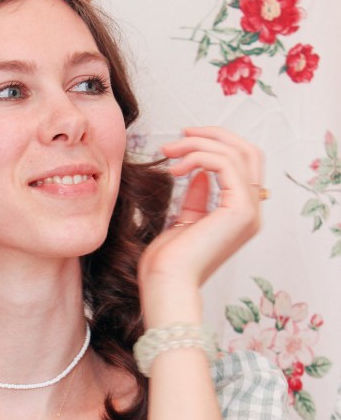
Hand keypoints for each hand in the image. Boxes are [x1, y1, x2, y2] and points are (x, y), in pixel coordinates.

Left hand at [138, 126, 263, 325]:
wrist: (166, 284)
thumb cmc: (168, 263)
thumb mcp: (184, 222)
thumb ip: (197, 198)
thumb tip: (200, 173)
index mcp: (242, 215)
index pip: (244, 163)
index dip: (217, 144)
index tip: (184, 141)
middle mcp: (252, 212)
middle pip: (248, 151)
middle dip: (213, 136)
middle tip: (180, 135)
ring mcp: (250, 211)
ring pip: (236, 153)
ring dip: (199, 144)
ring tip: (169, 152)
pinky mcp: (239, 210)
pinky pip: (225, 164)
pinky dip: (199, 156)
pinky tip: (176, 167)